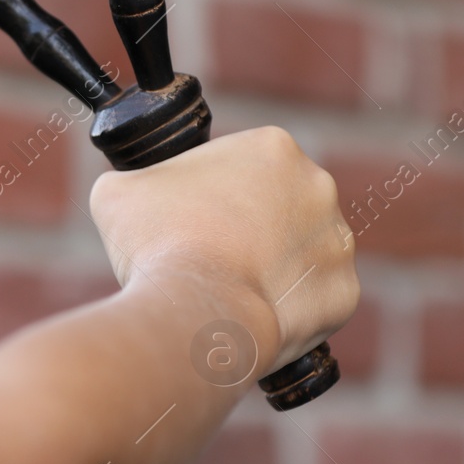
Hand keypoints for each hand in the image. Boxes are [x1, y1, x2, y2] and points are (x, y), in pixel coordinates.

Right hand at [87, 126, 357, 370]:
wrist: (197, 312)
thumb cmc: (159, 244)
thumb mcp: (118, 192)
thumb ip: (133, 181)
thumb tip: (130, 192)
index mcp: (272, 147)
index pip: (245, 166)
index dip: (215, 193)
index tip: (194, 219)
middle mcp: (319, 186)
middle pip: (282, 206)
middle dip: (253, 228)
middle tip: (213, 255)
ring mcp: (338, 241)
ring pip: (304, 253)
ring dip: (276, 267)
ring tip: (233, 291)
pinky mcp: (344, 293)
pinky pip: (315, 301)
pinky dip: (290, 311)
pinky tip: (255, 316)